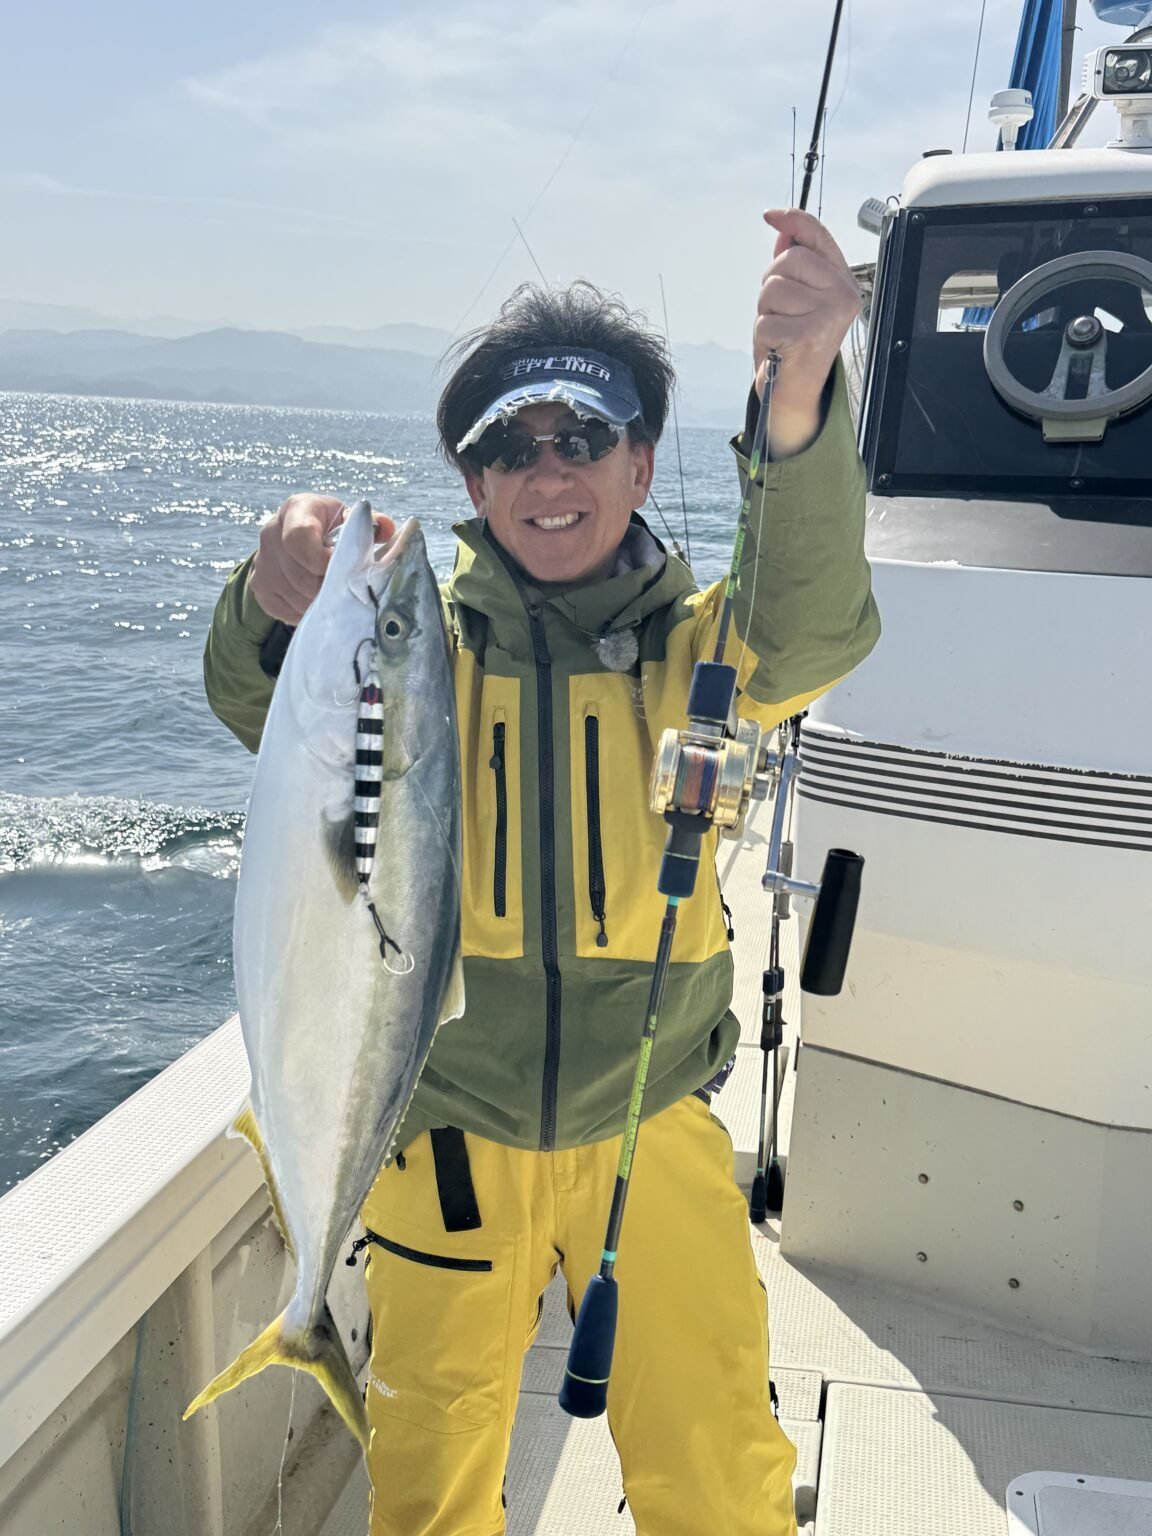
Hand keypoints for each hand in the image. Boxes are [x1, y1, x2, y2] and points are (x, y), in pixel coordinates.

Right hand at [249, 495, 394, 624]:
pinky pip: (286, 610)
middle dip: (328, 587)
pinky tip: (320, 603)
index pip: (299, 538)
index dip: (322, 560)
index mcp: (296, 510)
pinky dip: (306, 613)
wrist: (296, 538)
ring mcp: (262, 563)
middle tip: (349, 591)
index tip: (343, 570)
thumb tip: (387, 529)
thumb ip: (373, 525)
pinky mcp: (259, 587)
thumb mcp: (350, 520)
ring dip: (321, 604)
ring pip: (295, 597)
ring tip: (338, 596)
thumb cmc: (333, 528)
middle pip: (300, 575)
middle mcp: (271, 533)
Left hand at [754, 207, 861, 457]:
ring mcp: (829, 315)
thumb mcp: (794, 299)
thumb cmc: (794, 343)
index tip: (771, 216)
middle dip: (770, 286)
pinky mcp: (809, 336)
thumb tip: (782, 231)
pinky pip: (765, 321)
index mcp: (842, 280)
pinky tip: (778, 349)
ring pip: (773, 289)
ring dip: (765, 313)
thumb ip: (793, 266)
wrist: (796, 392)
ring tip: (780, 332)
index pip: (817, 236)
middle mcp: (843, 294)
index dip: (792, 221)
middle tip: (779, 313)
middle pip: (787, 260)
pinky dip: (763, 338)